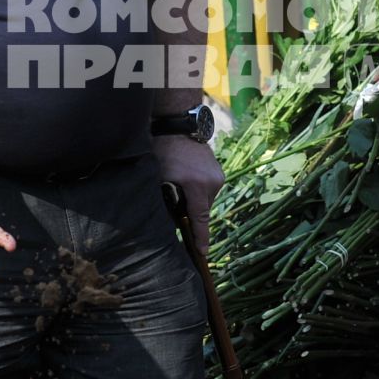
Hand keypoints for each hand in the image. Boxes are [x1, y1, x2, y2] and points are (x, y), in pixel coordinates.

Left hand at [153, 133, 222, 256]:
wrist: (179, 125)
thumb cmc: (163, 150)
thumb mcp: (160, 177)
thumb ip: (167, 199)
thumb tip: (171, 218)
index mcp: (196, 185)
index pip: (200, 218)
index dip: (200, 237)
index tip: (203, 253)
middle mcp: (212, 182)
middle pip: (202, 210)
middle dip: (191, 215)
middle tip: (175, 209)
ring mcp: (217, 175)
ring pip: (205, 201)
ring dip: (194, 202)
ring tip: (178, 189)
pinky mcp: (218, 171)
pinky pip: (208, 190)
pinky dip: (198, 192)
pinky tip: (185, 182)